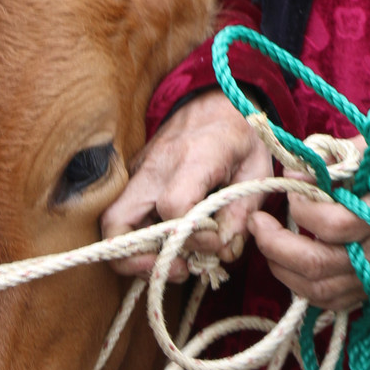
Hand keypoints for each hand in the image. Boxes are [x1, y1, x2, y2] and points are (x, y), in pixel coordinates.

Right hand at [100, 92, 271, 281]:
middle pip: (116, 221)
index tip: (214, 242)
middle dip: (137, 259)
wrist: (218, 100)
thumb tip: (221, 250)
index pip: (173, 205)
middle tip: (177, 269)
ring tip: (177, 265)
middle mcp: (156, 165)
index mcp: (194, 157)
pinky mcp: (134, 178)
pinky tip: (171, 247)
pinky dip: (142, 241)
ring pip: (112, 223)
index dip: (191, 235)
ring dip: (138, 255)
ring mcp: (138, 171)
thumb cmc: (241, 136)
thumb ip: (241, 213)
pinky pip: (124, 216)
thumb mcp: (256, 172)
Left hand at [251, 140, 369, 312]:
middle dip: (276, 244)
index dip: (302, 207)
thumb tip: (293, 174)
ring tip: (264, 241)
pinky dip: (300, 286)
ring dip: (281, 267)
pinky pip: (329, 301)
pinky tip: (286, 264)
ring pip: (318, 288)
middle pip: (318, 264)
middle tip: (256, 222)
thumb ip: (335, 157)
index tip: (291, 187)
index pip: (333, 223)